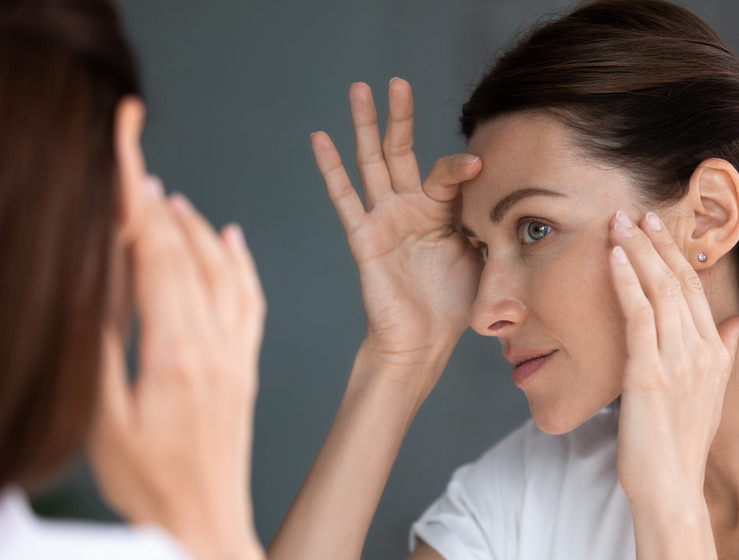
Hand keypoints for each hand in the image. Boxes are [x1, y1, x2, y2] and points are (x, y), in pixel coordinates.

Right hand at [88, 177, 265, 559]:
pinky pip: (251, 302)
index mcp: (175, 353)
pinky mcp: (245, 367)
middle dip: (158, 206)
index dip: (138, 206)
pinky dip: (241, 264)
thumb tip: (96, 288)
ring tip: (171, 199)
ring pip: (224, 273)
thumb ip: (101, 351)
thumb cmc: (149, 485)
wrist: (204, 523)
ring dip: (197, 229)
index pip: (155, 259)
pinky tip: (233, 241)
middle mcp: (214, 346)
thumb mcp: (104, 422)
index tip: (126, 163)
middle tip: (138, 166)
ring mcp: (236, 355)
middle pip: (187, 257)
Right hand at [312, 79, 482, 376]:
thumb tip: (519, 203)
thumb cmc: (455, 304)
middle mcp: (410, 208)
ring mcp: (385, 219)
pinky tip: (321, 138)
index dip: (462, 167)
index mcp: (441, 211)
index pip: (447, 174)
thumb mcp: (485, 258)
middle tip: (397, 81)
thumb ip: (491, 226)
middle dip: (399, 117)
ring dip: (364, 126)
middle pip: (402, 151)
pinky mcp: (364, 237)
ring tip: (358, 89)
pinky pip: (345, 199)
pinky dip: (331, 169)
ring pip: (371, 163)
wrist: (425, 341)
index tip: (480, 164)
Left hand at [608, 210, 738, 502]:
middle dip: (655, 243)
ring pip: (658, 290)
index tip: (657, 227)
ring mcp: (676, 360)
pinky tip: (613, 258)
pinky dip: (625, 281)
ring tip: (619, 223)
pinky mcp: (649, 372)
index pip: (694, 289)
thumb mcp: (712, 394)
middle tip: (635, 212)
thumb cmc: (682, 443)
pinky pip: (637, 315)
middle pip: (678, 281)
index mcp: (715, 353)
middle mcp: (700, 351)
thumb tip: (737, 322)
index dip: (674, 254)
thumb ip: (725, 352)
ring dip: (636, 251)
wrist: (671, 485)